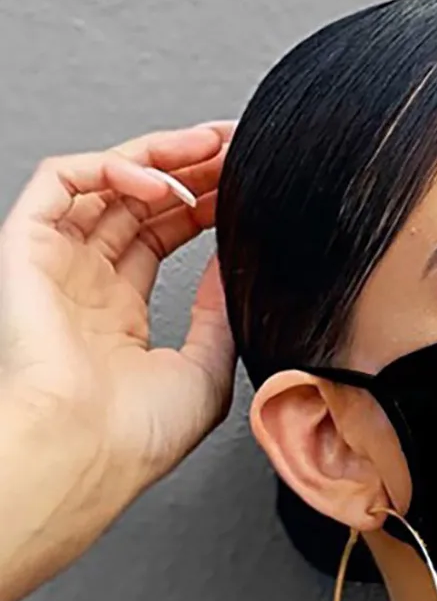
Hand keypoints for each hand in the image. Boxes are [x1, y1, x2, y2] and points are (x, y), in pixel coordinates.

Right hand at [0, 122, 236, 494]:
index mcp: (122, 316)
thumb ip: (218, 312)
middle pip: (139, 204)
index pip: (163, 237)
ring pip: (105, 183)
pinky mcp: (28, 249)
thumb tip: (234, 265)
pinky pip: (61, 182)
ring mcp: (59, 265)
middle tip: (233, 151)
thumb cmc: (139, 434)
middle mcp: (88, 285)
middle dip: (190, 171)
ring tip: (209, 148)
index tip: (244, 185)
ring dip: (160, 157)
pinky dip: (110, 167)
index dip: (203, 205)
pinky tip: (158, 180)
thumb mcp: (206, 368)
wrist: (92, 453)